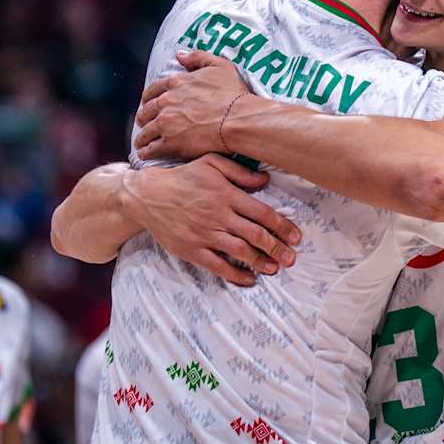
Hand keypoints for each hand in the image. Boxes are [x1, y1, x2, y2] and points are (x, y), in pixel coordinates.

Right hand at [125, 155, 300, 286]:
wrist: (146, 195)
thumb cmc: (182, 177)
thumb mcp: (210, 163)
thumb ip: (239, 172)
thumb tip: (266, 180)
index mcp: (225, 194)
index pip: (262, 213)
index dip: (282, 226)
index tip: (296, 237)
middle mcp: (217, 215)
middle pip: (255, 235)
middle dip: (277, 248)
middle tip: (291, 258)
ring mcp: (204, 234)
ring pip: (239, 251)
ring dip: (260, 262)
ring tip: (275, 268)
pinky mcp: (191, 249)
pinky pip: (217, 266)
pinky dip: (235, 275)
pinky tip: (249, 279)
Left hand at [134, 50, 250, 159]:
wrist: (238, 119)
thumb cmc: (233, 94)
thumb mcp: (220, 66)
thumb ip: (198, 57)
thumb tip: (180, 55)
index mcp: (176, 83)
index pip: (154, 90)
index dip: (148, 97)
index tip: (147, 103)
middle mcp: (166, 101)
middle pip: (146, 111)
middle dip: (143, 118)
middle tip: (144, 123)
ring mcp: (166, 123)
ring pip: (146, 132)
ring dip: (142, 137)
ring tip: (141, 144)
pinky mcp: (170, 143)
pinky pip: (152, 149)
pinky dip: (147, 152)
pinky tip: (145, 154)